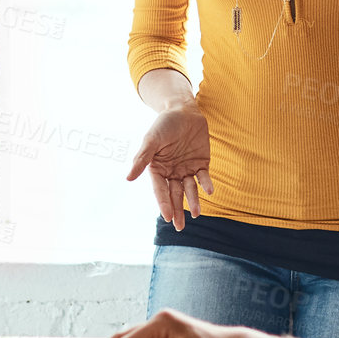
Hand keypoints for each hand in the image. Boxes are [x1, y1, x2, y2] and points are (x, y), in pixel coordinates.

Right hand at [127, 103, 213, 231]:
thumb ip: (142, 158)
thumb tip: (128, 178)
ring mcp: (187, 169)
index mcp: (157, 169)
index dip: (164, 203)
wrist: (184, 110)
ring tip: (197, 214)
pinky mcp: (201, 163)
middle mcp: (171, 172)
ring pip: (190, 190)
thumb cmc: (164, 124)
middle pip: (174, 195)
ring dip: (193, 202)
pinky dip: (206, 184)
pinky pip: (203, 177)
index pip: (160, 190)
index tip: (167, 217)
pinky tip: (209, 191)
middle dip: (177, 210)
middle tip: (180, 227)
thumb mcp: (151, 140)